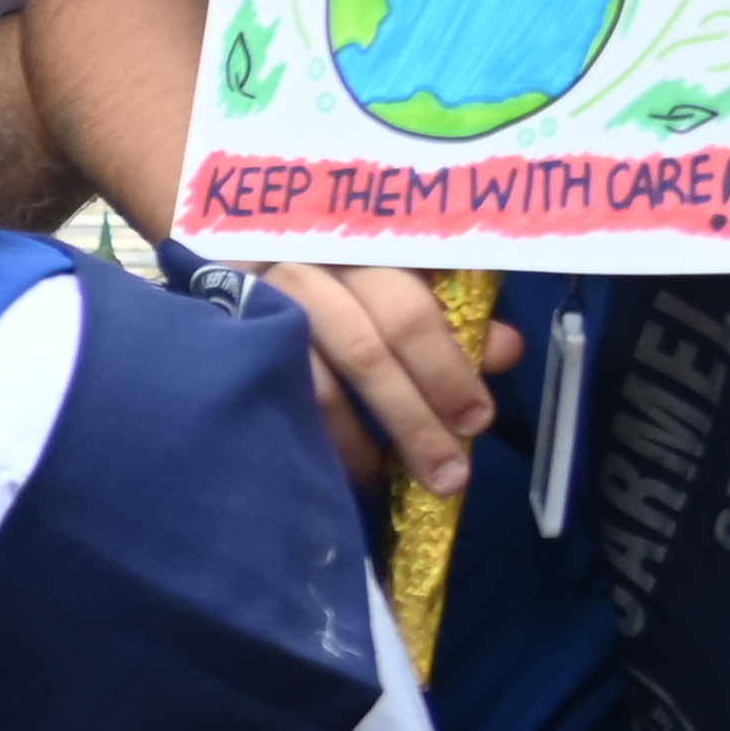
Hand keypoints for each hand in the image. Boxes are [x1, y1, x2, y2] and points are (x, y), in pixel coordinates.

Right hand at [263, 265, 511, 498]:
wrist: (241, 257)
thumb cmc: (337, 273)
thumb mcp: (398, 278)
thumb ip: (451, 315)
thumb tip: (505, 352)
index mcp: (361, 250)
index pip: (410, 311)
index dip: (446, 367)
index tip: (475, 421)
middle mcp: (308, 273)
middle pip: (365, 353)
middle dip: (411, 419)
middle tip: (447, 474)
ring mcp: (259, 309)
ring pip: (315, 386)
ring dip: (357, 443)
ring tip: (385, 480)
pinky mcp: (224, 341)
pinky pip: (272, 402)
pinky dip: (308, 440)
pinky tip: (331, 466)